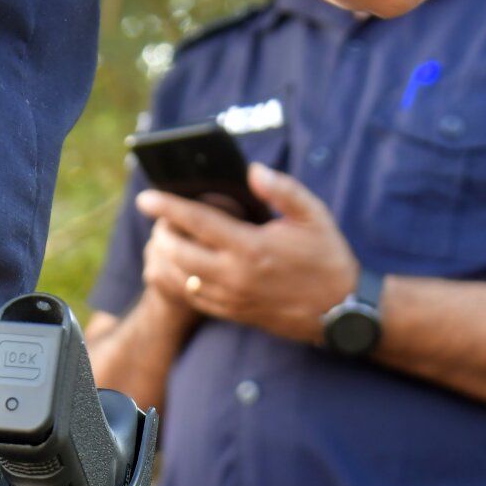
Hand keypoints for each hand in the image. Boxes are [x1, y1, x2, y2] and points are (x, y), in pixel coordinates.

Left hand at [136, 164, 360, 345]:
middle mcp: (235, 276)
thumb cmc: (327, 257)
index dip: (167, 207)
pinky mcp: (234, 314)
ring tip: (165, 240)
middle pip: (177, 253)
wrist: (340, 311)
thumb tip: (252, 171)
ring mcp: (232, 299)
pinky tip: (183, 265)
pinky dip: (181, 280)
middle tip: (158, 218)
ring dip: (166, 258)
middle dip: (161, 233)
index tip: (144, 197)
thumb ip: (282, 190)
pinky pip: (194, 298)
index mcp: (251, 247)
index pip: (197, 222)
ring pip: (180, 279)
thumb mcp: (313, 215)